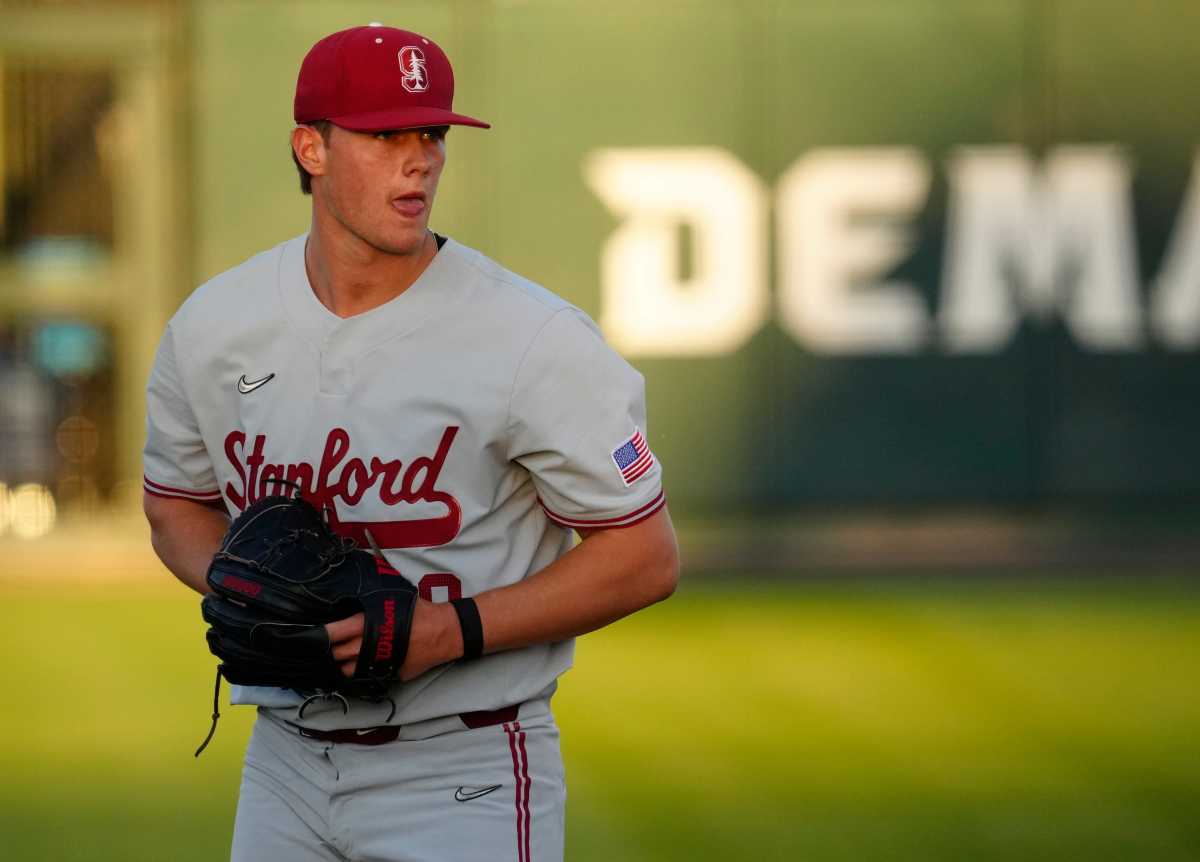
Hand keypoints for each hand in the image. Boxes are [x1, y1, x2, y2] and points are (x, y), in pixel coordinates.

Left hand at [326, 599, 461, 681]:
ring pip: (348, 670)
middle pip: (337, 654)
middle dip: (331, 650)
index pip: (333, 633)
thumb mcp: (392, 599)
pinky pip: (368, 675)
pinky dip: (362, 671)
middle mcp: (368, 646)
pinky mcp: (387, 674)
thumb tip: (350, 603)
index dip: (321, 635)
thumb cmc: (418, 612)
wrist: (443, 633)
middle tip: (329, 646)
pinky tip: (363, 664)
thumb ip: (370, 604)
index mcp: (366, 624)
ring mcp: (377, 663)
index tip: (312, 636)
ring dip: (344, 664)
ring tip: (344, 657)